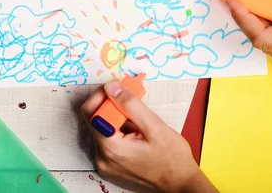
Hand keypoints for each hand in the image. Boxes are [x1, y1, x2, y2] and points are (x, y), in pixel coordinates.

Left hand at [82, 81, 216, 192]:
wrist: (180, 184)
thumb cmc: (172, 158)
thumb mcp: (154, 126)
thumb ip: (131, 105)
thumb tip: (111, 87)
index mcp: (111, 148)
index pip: (91, 113)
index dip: (102, 96)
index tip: (118, 87)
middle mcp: (102, 158)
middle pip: (96, 121)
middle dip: (112, 105)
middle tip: (131, 98)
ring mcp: (105, 164)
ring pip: (103, 130)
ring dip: (117, 118)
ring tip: (138, 119)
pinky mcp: (111, 167)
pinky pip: (109, 141)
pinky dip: (119, 131)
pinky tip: (136, 131)